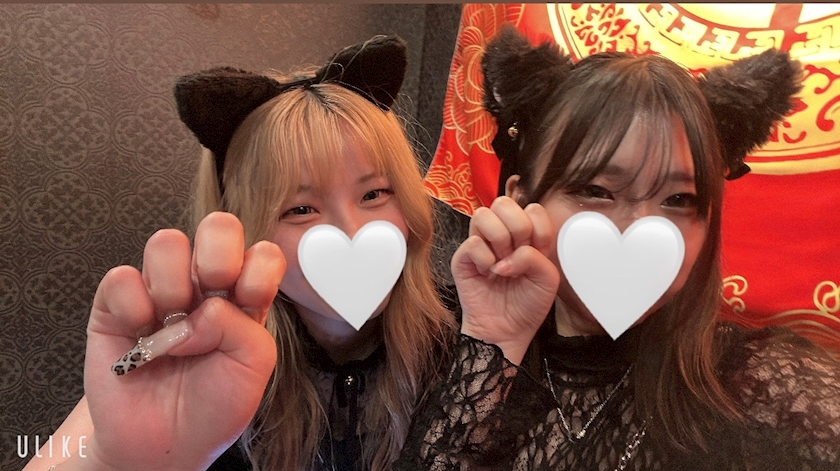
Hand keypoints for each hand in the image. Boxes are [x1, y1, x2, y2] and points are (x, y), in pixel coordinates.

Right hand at [73, 212, 283, 470]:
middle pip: (217, 226)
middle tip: (214, 292)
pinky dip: (132, 309)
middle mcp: (205, 285)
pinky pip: (121, 277)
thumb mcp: (255, 367)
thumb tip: (202, 309)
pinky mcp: (116, 304)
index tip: (251, 302)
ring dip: (173, 286)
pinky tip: (140, 337)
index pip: (263, 251)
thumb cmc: (213, 404)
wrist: (165, 443)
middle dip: (219, 256)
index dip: (259, 268)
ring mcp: (160, 290)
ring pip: (166, 242)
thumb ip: (243, 325)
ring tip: (173, 326)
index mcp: (245, 295)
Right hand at [452, 197, 559, 364]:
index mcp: (526, 235)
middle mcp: (502, 234)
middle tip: (517, 254)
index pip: (532, 208)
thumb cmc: (526, 306)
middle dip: (516, 229)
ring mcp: (480, 244)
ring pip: (483, 214)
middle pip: (504, 203)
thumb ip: (536, 256)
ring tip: (501, 264)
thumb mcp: (547, 279)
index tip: (538, 251)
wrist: (506, 331)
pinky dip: (484, 259)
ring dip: (498, 241)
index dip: (537, 228)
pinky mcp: (463, 257)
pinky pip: (472, 242)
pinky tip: (488, 274)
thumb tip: (508, 255)